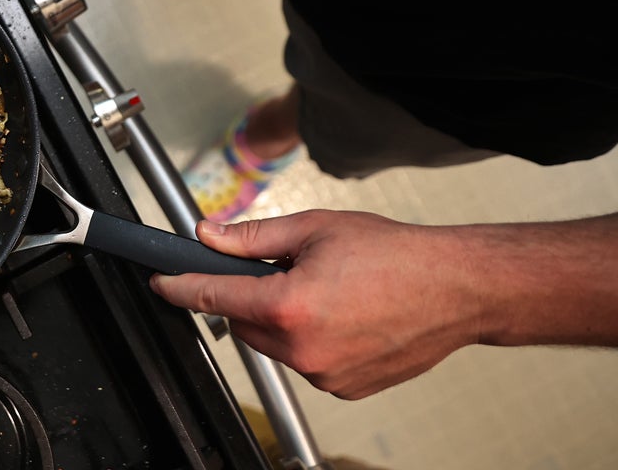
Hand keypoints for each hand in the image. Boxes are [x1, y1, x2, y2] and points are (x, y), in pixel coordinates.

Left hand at [151, 211, 484, 398]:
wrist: (455, 289)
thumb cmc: (395, 256)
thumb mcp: (314, 229)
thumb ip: (252, 238)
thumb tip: (209, 235)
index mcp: (289, 306)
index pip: (214, 296)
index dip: (181, 287)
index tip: (162, 283)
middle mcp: (303, 348)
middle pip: (242, 322)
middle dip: (250, 296)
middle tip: (286, 271)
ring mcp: (324, 375)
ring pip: (273, 344)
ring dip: (281, 319)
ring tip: (326, 291)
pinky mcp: (343, 388)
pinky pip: (305, 361)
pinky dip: (309, 339)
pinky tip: (342, 315)